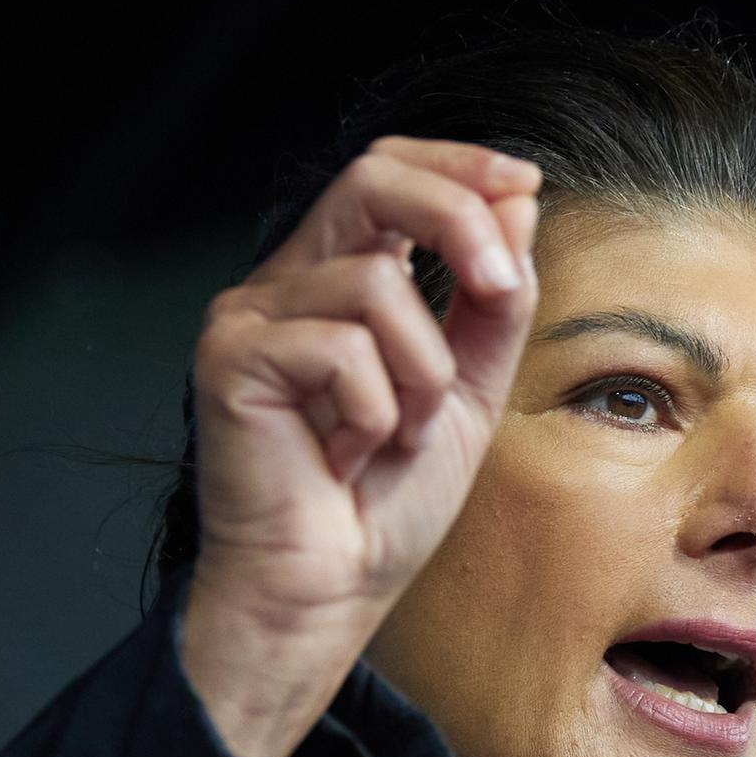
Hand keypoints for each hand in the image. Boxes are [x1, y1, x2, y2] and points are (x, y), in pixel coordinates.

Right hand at [180, 137, 541, 756]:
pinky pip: (340, 347)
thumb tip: (518, 201)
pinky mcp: (230, 358)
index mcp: (341, 278)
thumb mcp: (471, 388)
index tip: (525, 182)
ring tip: (399, 437)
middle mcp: (289, 282)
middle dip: (454, 215)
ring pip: (375, 285)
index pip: (390, 172)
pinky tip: (348, 457)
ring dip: (421, 374)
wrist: (331, 591)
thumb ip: (492, 301)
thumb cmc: (386, 503)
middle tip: (500, 284)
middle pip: (371, 177)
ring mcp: (251, 316)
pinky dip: (374, 410)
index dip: (460, 165)